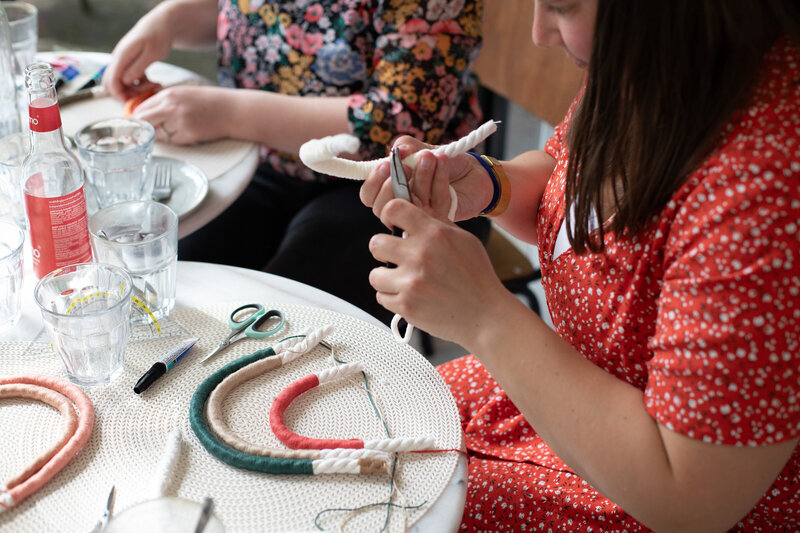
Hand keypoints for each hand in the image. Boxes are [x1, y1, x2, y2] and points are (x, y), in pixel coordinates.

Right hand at [103, 8, 172, 100]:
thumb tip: (125, 81)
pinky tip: (154, 83)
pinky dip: (141, 84)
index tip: (133, 101)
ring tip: (155, 86)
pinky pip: (131, 79)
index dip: (119, 95)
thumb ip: (137, 68)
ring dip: (137, 89)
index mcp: (122, 57)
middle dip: (127, 93)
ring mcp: (124, 61)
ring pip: (122, 82)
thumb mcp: (151, 54)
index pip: (111, 81)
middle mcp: (119, 59)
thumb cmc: (158, 37)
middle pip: (112, 84)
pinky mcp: (130, 63)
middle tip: (145, 94)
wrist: (161, 25)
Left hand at [132, 86, 234, 144]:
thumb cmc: (210, 102)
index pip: (142, 108)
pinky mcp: (188, 135)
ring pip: (158, 134)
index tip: (139, 124)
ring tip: (178, 128)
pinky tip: (187, 132)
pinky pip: (172, 141)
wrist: (232, 110)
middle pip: (144, 121)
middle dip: (143, 128)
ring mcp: (179, 121)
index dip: (138, 118)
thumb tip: (145, 115)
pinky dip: (176, 140)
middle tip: (147, 132)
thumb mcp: (184, 94)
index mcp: (169, 94)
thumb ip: (164, 102)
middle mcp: (171, 107)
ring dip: (163, 134)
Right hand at [360, 136, 493, 222]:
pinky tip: (444, 164)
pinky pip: (434, 205)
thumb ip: (406, 146)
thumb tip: (397, 150)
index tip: (386, 164)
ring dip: (419, 178)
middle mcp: (402, 205)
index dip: (373, 182)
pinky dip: (439, 180)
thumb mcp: (423, 148)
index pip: (369, 195)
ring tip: (431, 158)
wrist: (475, 173)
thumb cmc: (445, 163)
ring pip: (407, 206)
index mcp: (391, 189)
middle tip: (408, 166)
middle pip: (379, 208)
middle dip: (390, 186)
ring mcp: (419, 215)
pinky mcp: (438, 219)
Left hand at [368, 199, 507, 344]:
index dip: (388, 216)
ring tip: (403, 282)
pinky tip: (410, 297)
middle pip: (376, 244)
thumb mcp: (465, 240)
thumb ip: (437, 224)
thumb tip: (416, 211)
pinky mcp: (406, 306)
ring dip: (386, 279)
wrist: (486, 316)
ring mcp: (411, 282)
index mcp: (434, 234)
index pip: (393, 209)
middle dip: (383, 251)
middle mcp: (420, 255)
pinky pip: (382, 298)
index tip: (390, 225)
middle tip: (395, 259)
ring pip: (375, 275)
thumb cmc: (477, 279)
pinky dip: (393, 299)